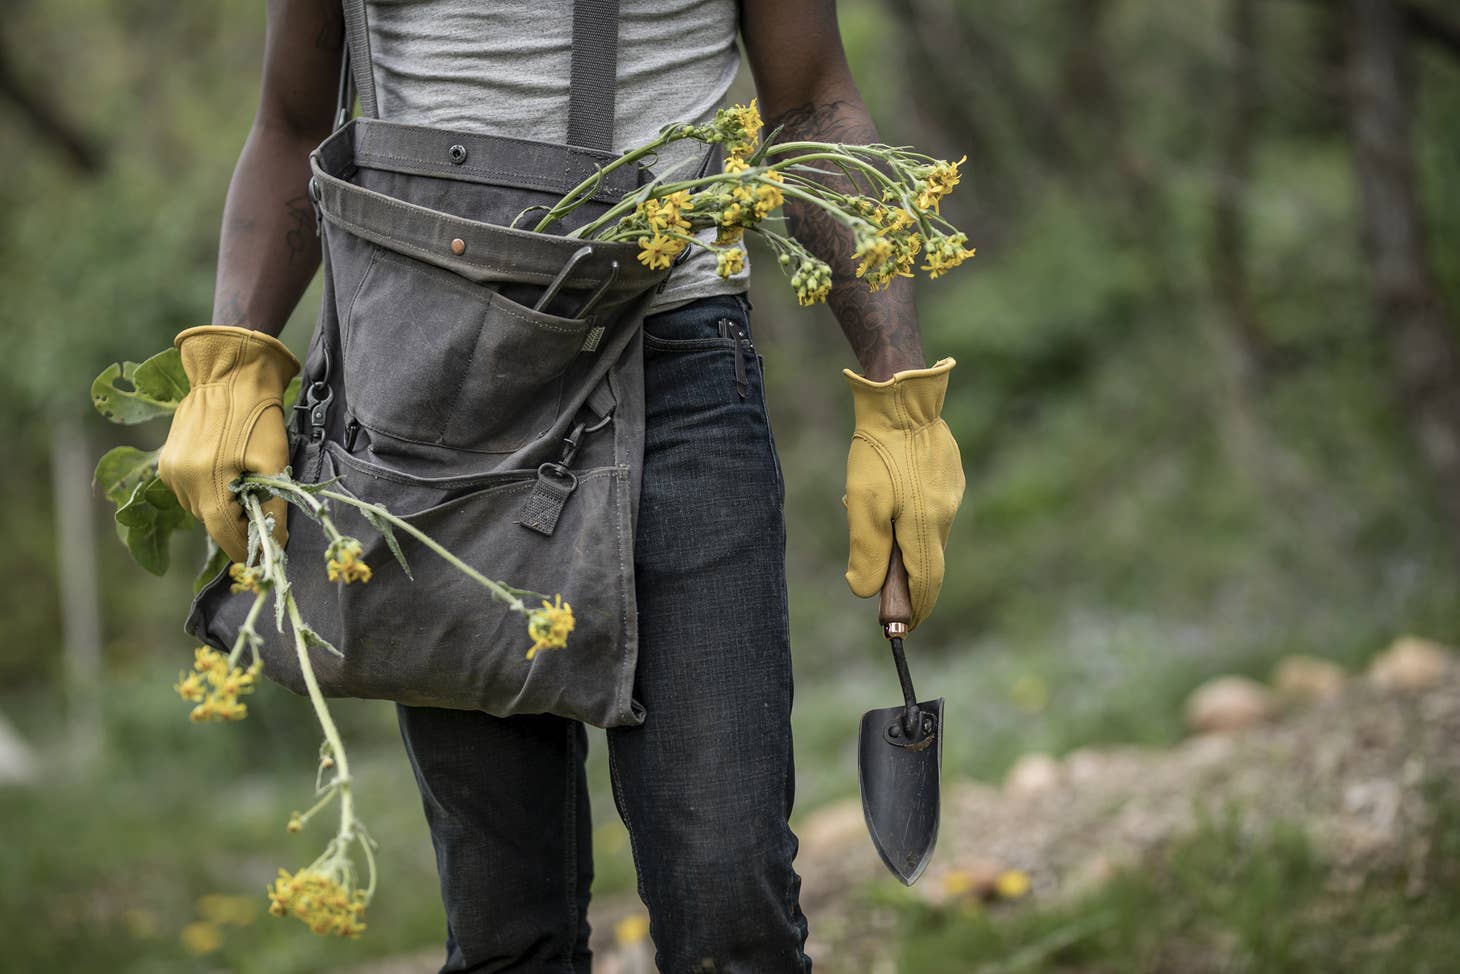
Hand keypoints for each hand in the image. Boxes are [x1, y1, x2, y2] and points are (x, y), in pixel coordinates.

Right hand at [158, 325, 299, 563]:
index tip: (265, 555)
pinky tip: (227, 470)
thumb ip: (272, 508)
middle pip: (212, 522)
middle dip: (238, 524)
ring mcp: (170, 470)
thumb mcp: (274, 463)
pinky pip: (189, 490)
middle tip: (264, 512)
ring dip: (223, 506)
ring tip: (246, 483)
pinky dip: (209, 490)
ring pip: (200, 507)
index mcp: (206, 483)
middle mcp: (181, 481)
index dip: (245, 549)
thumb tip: (276, 544)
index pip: (224, 534)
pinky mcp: (167, 461)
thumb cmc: (258, 417)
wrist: (230, 375)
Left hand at [842, 357, 964, 630]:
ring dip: (901, 537)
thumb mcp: (862, 503)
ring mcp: (951, 494)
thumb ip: (866, 551)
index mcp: (926, 526)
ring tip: (871, 511)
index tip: (902, 629)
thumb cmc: (878, 451)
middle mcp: (945, 514)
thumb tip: (865, 591)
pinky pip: (930, 507)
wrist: (902, 398)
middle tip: (880, 584)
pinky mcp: (950, 475)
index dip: (915, 609)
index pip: (926, 583)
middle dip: (904, 576)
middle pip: (926, 560)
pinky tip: (888, 491)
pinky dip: (909, 513)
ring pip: (925, 532)